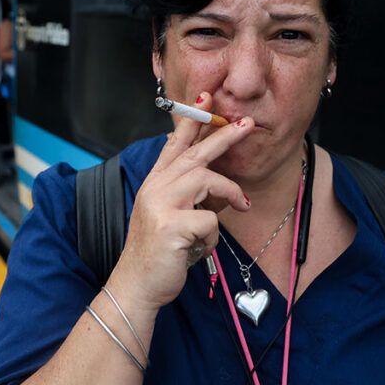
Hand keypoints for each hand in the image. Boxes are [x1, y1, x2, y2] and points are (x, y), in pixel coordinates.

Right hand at [106, 92, 252, 311]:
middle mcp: (155, 188)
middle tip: (248, 123)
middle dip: (224, 135)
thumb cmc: (159, 253)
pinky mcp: (171, 226)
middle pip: (195, 153)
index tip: (205, 98)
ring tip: (243, 204)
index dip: (191, 120)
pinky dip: (213, 236)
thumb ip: (188, 195)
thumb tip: (218, 183)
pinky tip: (200, 248)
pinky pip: (210, 220)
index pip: (174, 143)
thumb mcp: (170, 216)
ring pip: (206, 179)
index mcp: (155, 183)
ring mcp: (160, 205)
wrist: (137, 286)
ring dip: (229, 192)